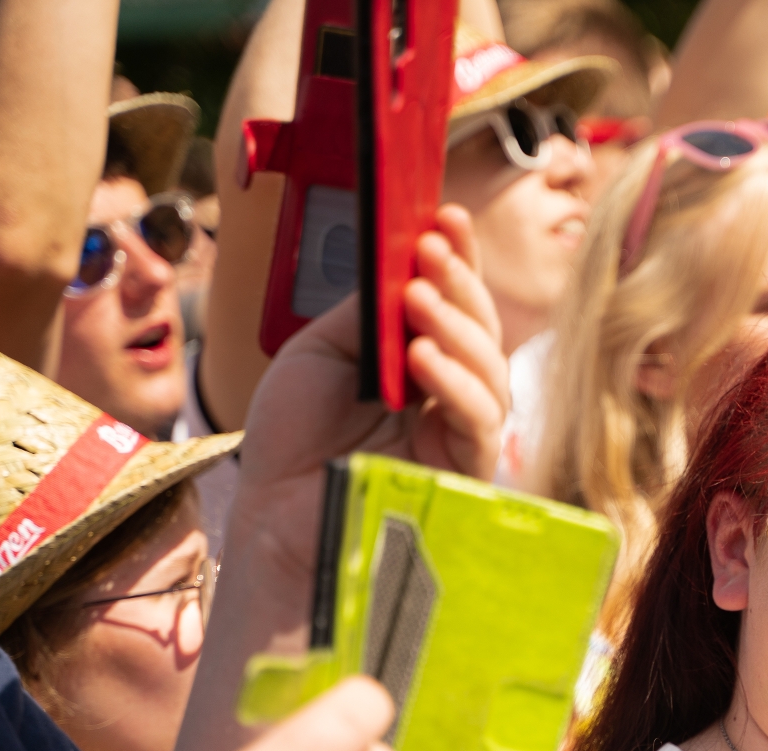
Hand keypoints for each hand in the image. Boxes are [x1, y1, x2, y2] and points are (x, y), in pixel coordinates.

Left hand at [232, 203, 509, 583]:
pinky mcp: (464, 472)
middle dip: (460, 282)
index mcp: (415, 361)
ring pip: (490, 369)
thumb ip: (367, 314)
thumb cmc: (293, 443)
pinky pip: (478, 421)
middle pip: (481, 329)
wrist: (277, 517)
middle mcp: (446, 392)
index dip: (456, 259)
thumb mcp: (320, 353)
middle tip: (433, 246)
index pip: (450, 302)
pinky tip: (424, 356)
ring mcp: (459, 432)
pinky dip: (455, 383)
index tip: (445, 216)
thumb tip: (404, 268)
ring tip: (419, 295)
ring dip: (457, 325)